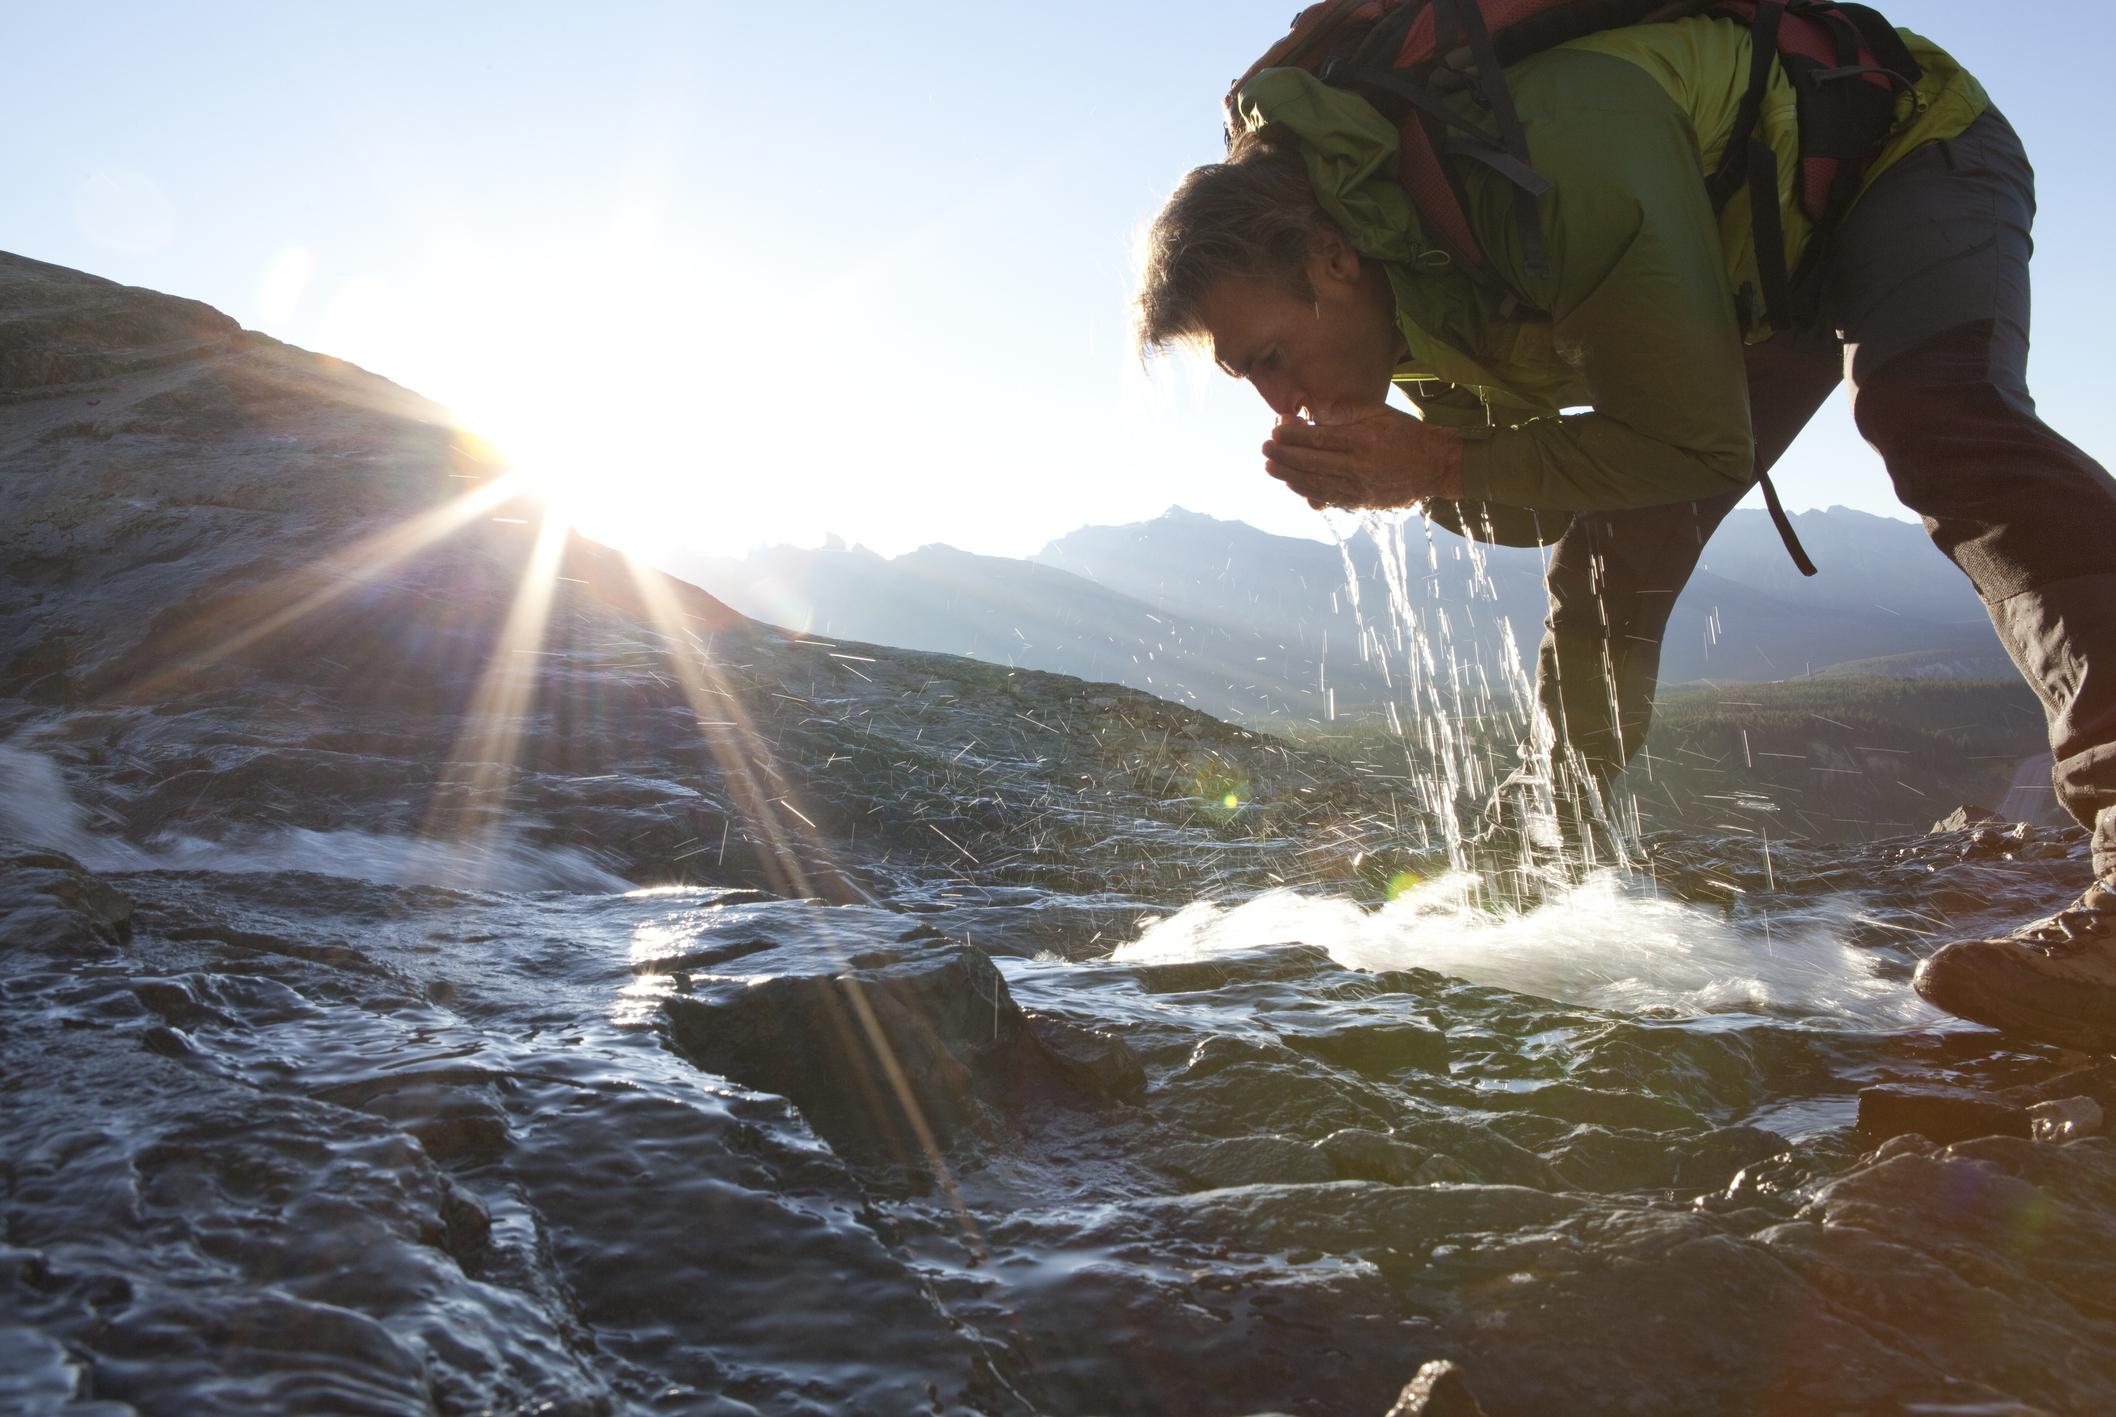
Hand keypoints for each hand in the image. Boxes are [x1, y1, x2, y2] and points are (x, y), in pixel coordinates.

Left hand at [1262, 405, 1463, 509]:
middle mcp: (1358, 466)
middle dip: (1283, 456)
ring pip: (1315, 483)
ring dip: (1288, 476)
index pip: (1319, 439)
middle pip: (1311, 462)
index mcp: (1362, 440)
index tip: (1275, 430)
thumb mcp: (1379, 412)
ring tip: (1270, 467)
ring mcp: (1359, 487)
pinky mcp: (1362, 502)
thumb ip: (1345, 412)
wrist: (1436, 465)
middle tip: (1264, 449)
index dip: (1293, 436)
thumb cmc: (1406, 433)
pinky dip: (1307, 492)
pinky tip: (1293, 485)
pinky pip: (1328, 498)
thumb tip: (1312, 409)